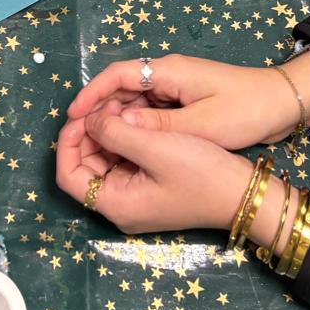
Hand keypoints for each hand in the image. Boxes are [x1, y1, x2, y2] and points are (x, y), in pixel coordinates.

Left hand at [57, 100, 252, 234]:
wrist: (242, 191)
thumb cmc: (199, 172)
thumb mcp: (155, 147)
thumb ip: (115, 131)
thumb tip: (88, 119)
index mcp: (115, 203)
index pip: (68, 176)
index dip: (66, 142)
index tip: (80, 114)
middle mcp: (120, 204)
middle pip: (84, 167)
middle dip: (87, 133)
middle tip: (104, 105)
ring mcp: (136, 196)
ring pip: (104, 161)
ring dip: (105, 132)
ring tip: (118, 105)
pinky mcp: (150, 186)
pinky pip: (123, 161)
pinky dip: (122, 138)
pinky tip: (132, 117)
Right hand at [67, 52, 309, 148]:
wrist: (282, 104)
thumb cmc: (244, 110)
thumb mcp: (201, 124)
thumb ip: (157, 125)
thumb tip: (113, 124)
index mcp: (167, 72)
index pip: (117, 76)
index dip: (91, 95)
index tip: (71, 118)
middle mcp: (166, 75)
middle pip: (121, 88)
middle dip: (98, 112)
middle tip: (79, 141)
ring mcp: (175, 88)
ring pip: (133, 102)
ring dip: (115, 121)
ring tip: (96, 148)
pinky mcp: (183, 101)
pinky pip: (149, 111)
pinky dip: (134, 126)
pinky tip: (125, 147)